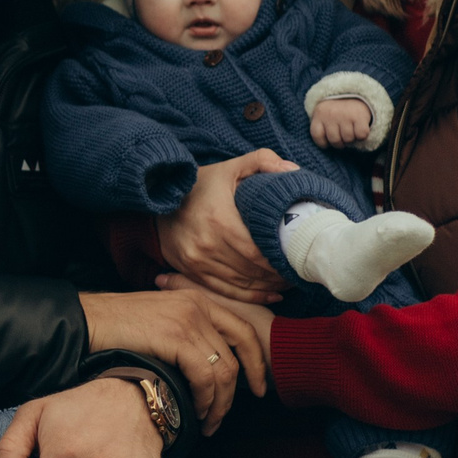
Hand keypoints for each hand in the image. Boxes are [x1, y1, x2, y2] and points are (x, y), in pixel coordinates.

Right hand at [78, 287, 267, 432]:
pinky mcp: (176, 336)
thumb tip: (209, 367)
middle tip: (223, 417)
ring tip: (206, 422)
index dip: (257, 362)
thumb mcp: (160, 320)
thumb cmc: (117, 329)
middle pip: (238, 354)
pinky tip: (193, 410)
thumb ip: (186, 333)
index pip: (243, 330)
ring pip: (223, 370)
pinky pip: (205, 375)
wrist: (86, 323)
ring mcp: (188, 319)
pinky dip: (204, 398)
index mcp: (197, 299)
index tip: (258, 388)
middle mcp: (198, 305)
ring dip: (218, 404)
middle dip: (238, 392)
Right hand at [157, 150, 295, 304]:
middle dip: (278, 275)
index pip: (258, 252)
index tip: (298, 258)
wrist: (158, 199)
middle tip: (298, 271)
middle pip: (252, 270)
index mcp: (220, 220)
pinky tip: (270, 294)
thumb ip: (262, 161)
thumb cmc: (200, 184)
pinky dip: (250, 296)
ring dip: (268, 286)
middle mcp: (207, 245)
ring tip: (287, 281)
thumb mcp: (229, 167)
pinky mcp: (191, 271)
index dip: (280, 260)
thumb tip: (293, 170)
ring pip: (241, 283)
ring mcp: (197, 261)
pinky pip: (226, 291)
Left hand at [308, 99, 371, 148]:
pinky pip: (361, 135)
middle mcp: (331, 114)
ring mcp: (345, 115)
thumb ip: (321, 128)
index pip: (317, 136)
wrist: (354, 94)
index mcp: (319, 114)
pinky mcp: (359, 116)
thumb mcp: (324, 115)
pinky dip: (362, 136)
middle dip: (340, 143)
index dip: (323, 143)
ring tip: (351, 129)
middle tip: (342, 136)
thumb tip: (326, 147)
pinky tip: (359, 128)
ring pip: (349, 139)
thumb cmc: (336, 111)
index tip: (328, 141)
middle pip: (335, 141)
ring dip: (351, 138)